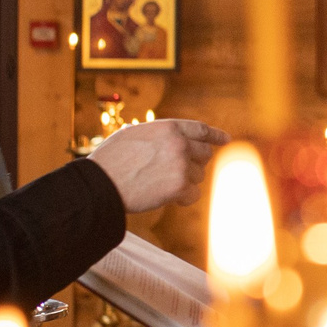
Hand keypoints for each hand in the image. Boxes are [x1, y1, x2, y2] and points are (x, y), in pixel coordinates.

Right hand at [87, 118, 227, 210]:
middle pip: (204, 154)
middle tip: (177, 172)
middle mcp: (179, 143)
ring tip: (159, 184)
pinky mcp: (179, 186)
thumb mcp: (132, 135)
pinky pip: (193, 194)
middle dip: (194, 163)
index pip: (200, 129)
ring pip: (198, 176)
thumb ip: (155, 135)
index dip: (215, 135)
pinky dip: (182, 199)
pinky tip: (167, 197)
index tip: (225, 140)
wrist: (101, 184)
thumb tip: (167, 137)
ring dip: (184, 182)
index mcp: (168, 128)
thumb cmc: (110, 161)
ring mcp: (181, 164)